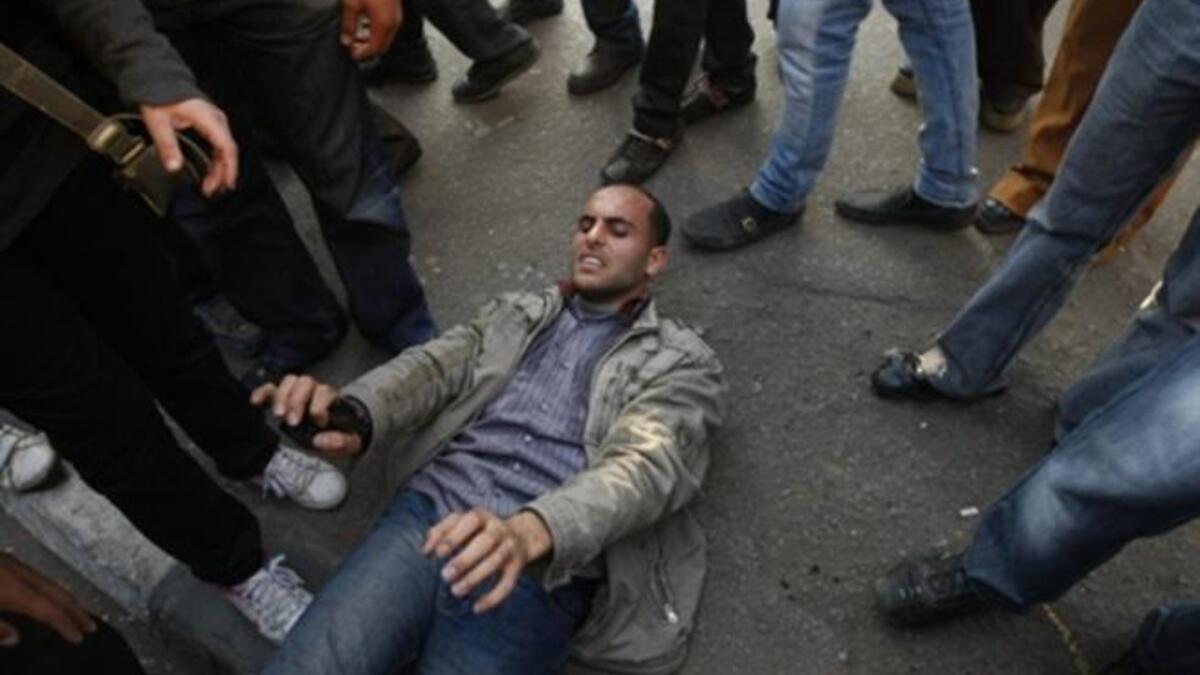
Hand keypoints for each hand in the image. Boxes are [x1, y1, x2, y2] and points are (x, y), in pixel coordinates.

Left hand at [0, 553, 95, 647]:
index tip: (80, 636)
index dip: (67, 624)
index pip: (49, 609)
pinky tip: (47, 588)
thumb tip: (14, 639)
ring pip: (48, 579)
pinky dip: (50, 585)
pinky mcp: (5, 558)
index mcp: (13, 589)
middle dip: (76, 609)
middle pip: (56, 592)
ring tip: (76, 608)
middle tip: (91, 624)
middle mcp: (18, 573)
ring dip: (65, 596)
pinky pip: (37, 573)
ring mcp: (13, 562)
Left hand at [139, 98, 237, 197]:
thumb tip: (173, 166)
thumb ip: (167, 145)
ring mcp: (213, 120)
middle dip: (222, 173)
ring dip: (219, 168)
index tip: (226, 184)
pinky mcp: (208, 122)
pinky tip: (210, 169)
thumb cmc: (160, 93)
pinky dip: (216, 159)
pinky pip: (218, 144)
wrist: (158, 77)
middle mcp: (215, 119)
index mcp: (208, 118)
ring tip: (210, 184)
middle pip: (227, 151)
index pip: (226, 148)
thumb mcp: (159, 121)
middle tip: (212, 190)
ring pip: (223, 149)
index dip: (228, 168)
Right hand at [251, 375, 362, 456]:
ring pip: (290, 381)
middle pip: (306, 382)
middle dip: (297, 401)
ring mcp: (299, 393)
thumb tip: (320, 440)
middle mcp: (316, 391)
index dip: (320, 406)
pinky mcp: (284, 399)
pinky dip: (263, 392)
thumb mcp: (350, 443)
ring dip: (282, 396)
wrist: (337, 434)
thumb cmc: (342, 436)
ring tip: (279, 415)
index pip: (325, 392)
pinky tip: (256, 401)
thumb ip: (342, 441)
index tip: (319, 423)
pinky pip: (272, 388)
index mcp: (333, 400)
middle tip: (292, 422)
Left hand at [340, 0, 400, 59]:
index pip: (374, 49)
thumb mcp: (352, 3)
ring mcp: (396, 16)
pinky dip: (376, 31)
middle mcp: (393, 23)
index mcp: (383, 25)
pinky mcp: (395, 10)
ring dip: (371, 40)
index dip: (363, 55)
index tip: (353, 54)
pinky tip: (365, 23)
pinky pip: (388, 28)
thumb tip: (346, 40)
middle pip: (382, 46)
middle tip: (353, 47)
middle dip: (367, 49)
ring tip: (357, 35)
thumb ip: (348, 24)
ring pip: (385, 37)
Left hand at [423, 509, 551, 612]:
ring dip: (475, 577)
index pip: (470, 520)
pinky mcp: (518, 565)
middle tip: (445, 576)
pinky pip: (508, 582)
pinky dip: (493, 597)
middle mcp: (499, 529)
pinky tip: (477, 608)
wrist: (520, 535)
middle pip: (486, 541)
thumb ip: (441, 532)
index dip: (454, 536)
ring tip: (456, 591)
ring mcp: (510, 546)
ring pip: (496, 561)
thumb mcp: (462, 524)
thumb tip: (425, 551)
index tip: (439, 553)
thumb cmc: (478, 531)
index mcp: (482, 516)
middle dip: (465, 559)